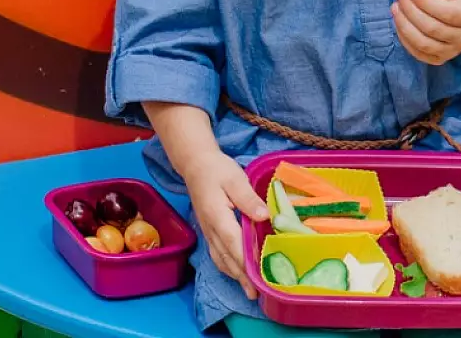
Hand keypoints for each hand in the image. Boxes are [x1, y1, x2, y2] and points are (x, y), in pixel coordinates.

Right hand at [184, 151, 268, 298]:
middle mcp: (211, 229)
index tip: (257, 278)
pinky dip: (227, 267)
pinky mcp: (209, 230)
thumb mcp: (235, 179)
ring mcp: (208, 231)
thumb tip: (264, 217)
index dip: (245, 262)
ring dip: (234, 275)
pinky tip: (236, 272)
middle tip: (255, 294)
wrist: (196, 165)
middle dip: (241, 277)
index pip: (234, 244)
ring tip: (248, 290)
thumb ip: (249, 199)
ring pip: (221, 259)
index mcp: (218, 217)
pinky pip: (217, 254)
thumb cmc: (218, 170)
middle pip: (227, 258)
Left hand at [392, 0, 460, 64]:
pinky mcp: (439, 60)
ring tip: (396, 8)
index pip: (447, 12)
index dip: (427, 3)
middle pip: (432, 28)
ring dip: (404, 24)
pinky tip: (399, 22)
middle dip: (411, 10)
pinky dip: (404, 37)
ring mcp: (451, 52)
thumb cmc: (459, 3)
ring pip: (422, 42)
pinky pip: (417, 52)